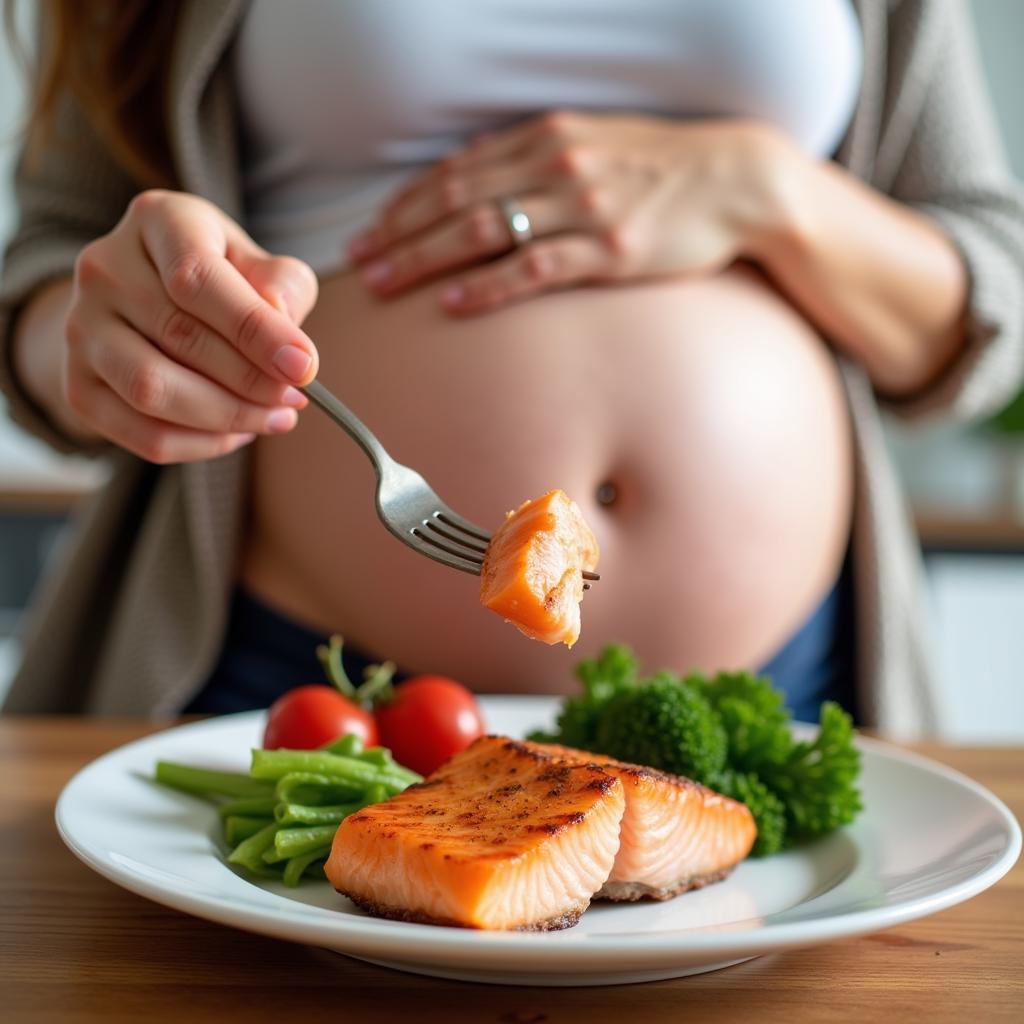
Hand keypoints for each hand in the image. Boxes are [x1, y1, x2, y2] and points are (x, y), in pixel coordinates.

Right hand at [63, 190, 319, 462]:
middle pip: (180, 337)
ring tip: (274, 418)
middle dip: (252, 380)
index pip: (197, 278)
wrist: (149, 301)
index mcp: (156, 220)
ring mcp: (81, 328)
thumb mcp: (260, 264)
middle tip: (296, 398)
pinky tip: (238, 433)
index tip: (303, 367)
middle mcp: (103, 268)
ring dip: (226, 416)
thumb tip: (286, 336)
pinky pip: (142, 435)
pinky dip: (201, 445)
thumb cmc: (223, 280)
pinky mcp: (78, 385)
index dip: (255, 330)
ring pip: (151, 390)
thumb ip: (283, 287)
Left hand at [349, 112, 792, 313]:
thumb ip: (535, 156)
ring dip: (427, 257)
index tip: (372, 229)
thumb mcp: (593, 143)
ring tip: (386, 282)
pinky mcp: (609, 250)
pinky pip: (535, 268)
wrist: (736, 181)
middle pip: (456, 199)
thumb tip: (481, 169)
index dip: (407, 202)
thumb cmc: (661, 168)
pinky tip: (455, 301)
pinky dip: (489, 285)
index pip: (456, 170)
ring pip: (484, 231)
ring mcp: (582, 208)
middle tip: (359, 262)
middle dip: (400, 232)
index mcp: (547, 137)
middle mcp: (556, 166)